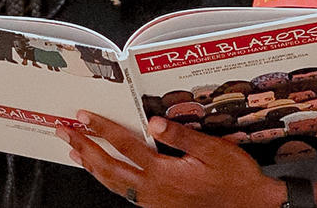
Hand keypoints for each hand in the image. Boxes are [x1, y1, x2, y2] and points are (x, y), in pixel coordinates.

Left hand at [58, 112, 284, 207]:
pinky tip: (106, 171)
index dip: (103, 130)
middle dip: (85, 149)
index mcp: (164, 173)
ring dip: (92, 166)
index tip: (85, 117)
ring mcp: (154, 202)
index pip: (125, 146)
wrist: (251, 207)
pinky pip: (126, 192)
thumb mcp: (213, 151)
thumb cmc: (236, 179)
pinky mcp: (159, 207)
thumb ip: (182, 136)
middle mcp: (153, 190)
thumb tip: (153, 122)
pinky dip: (109, 179)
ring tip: (76, 151)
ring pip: (113, 184)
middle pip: (109, 169)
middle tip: (65, 133)